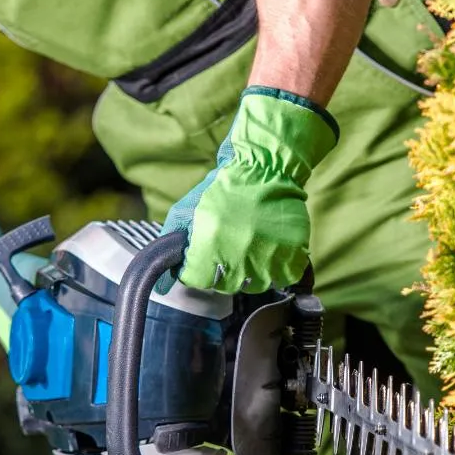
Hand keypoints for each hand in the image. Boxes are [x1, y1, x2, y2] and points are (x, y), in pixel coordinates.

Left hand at [156, 87, 337, 294]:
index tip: (203, 255)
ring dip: (250, 270)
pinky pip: (281, 278)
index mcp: (208, 244)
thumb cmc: (223, 189)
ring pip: (253, 285)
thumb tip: (163, 283)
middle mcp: (237, 256)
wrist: (265, 169)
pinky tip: (271, 248)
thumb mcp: (186, 211)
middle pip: (224, 285)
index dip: (196, 268)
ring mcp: (266, 259)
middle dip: (223, 268)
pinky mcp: (291, 256)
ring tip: (252, 244)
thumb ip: (170, 245)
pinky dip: (277, 268)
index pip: (195, 280)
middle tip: (231, 244)